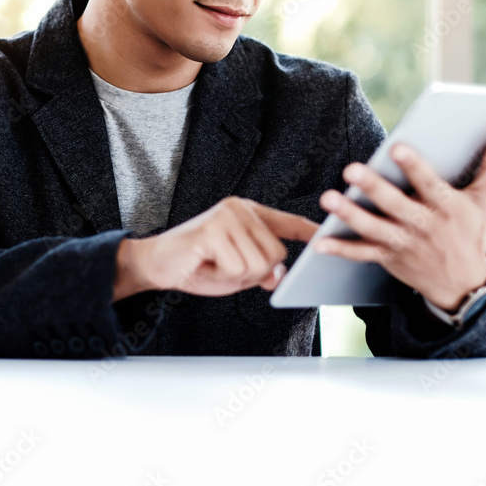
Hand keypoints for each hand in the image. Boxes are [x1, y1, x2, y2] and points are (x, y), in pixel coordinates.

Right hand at [114, 197, 319, 299]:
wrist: (155, 264)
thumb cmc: (196, 265)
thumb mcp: (237, 271)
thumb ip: (262, 269)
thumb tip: (279, 274)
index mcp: (248, 213)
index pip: (288, 222)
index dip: (310, 231)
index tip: (330, 234)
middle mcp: (239, 209)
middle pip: (276, 254)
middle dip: (256, 273)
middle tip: (226, 267)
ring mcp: (226, 217)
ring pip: (259, 264)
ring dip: (237, 276)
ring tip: (214, 265)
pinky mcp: (212, 230)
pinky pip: (237, 267)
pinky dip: (222, 276)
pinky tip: (206, 265)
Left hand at [313, 137, 485, 310]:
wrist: (462, 285)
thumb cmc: (470, 234)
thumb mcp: (483, 202)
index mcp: (447, 207)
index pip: (429, 183)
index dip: (414, 167)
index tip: (397, 147)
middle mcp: (424, 226)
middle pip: (395, 205)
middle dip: (374, 188)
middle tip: (351, 170)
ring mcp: (404, 244)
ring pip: (374, 228)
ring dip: (350, 215)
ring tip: (328, 198)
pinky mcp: (389, 258)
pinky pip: (362, 254)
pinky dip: (340, 250)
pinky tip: (319, 242)